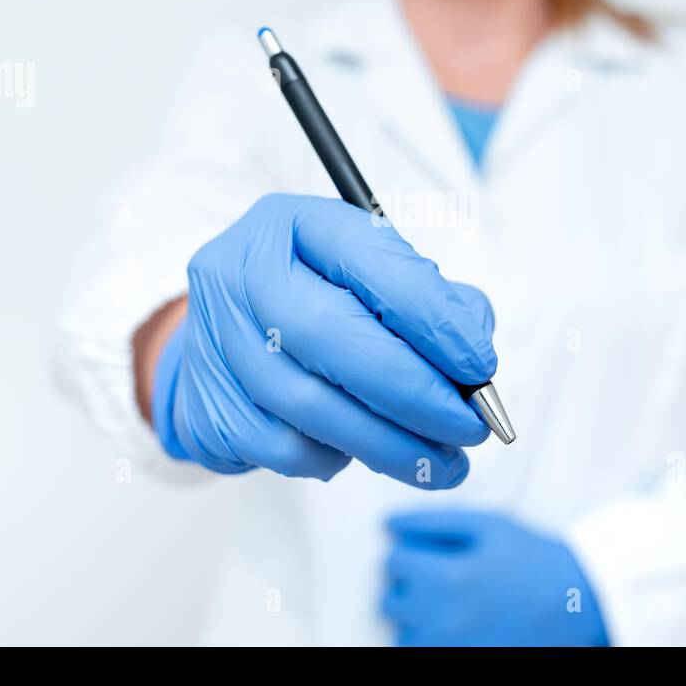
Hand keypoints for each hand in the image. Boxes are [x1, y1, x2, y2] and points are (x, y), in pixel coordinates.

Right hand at [156, 194, 496, 487]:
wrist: (231, 336)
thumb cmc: (325, 301)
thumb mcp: (380, 277)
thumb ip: (438, 305)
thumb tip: (474, 367)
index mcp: (291, 222)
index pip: (366, 258)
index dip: (430, 316)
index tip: (480, 366)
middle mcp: (240, 272)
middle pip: (328, 336)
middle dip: (413, 393)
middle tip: (469, 428)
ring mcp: (213, 339)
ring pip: (307, 406)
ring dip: (389, 445)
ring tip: (442, 463)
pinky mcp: (205, 404)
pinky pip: (283, 448)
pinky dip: (336, 458)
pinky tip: (362, 449)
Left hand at [381, 509, 608, 645]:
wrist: (578, 606)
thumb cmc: (534, 561)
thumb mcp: (489, 526)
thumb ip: (434, 521)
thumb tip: (390, 523)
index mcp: (448, 578)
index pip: (393, 562)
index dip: (409, 552)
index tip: (428, 554)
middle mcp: (443, 619)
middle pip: (391, 601)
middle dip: (409, 586)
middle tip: (439, 578)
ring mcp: (450, 648)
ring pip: (402, 634)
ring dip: (415, 618)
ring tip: (449, 605)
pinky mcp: (460, 660)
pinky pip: (420, 652)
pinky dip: (429, 640)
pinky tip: (456, 626)